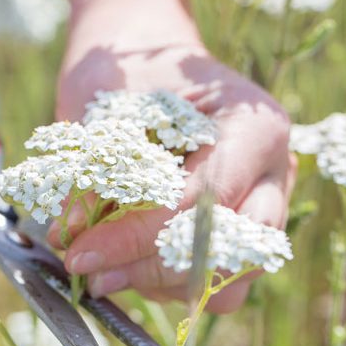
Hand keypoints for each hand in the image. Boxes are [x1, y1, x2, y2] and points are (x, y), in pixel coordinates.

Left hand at [52, 0, 295, 311]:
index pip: (203, 200)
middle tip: (89, 268)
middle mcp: (274, 173)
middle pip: (230, 251)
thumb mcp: (105, 109)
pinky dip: (167, 283)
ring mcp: (265, 206)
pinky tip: (124, 264)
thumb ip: (93, 172)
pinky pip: (216, 284)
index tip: (81, 252)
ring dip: (161, 283)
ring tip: (103, 268)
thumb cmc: (129, 72)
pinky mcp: (241, 234)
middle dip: (153, 268)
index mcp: (255, 127)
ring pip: (230, 279)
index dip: (138, 235)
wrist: (149, 61)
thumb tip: (70, 238)